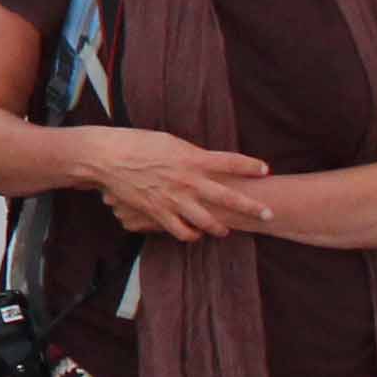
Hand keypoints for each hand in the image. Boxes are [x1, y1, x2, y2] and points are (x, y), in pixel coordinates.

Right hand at [84, 129, 276, 240]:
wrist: (108, 157)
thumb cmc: (137, 143)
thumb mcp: (170, 142)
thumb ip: (191, 155)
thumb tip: (206, 162)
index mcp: (192, 158)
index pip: (230, 162)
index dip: (250, 166)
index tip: (265, 169)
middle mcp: (187, 180)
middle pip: (228, 197)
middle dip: (251, 207)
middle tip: (268, 214)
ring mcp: (174, 199)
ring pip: (207, 221)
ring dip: (220, 227)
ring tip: (226, 230)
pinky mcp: (158, 213)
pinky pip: (181, 231)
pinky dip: (191, 235)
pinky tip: (195, 234)